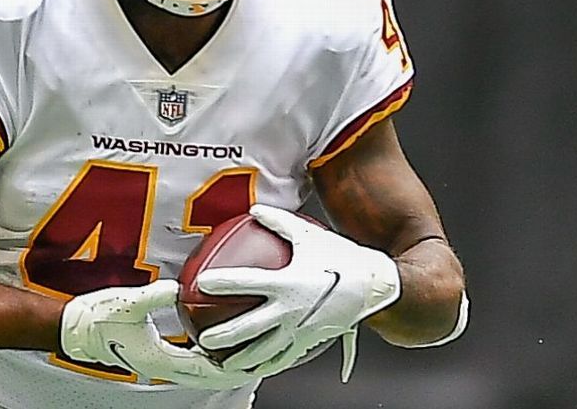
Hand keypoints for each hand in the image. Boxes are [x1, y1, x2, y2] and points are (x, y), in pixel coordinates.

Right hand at [59, 280, 254, 389]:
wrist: (75, 329)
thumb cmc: (97, 318)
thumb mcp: (127, 304)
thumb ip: (154, 297)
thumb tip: (177, 288)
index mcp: (160, 360)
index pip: (208, 371)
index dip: (235, 367)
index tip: (258, 358)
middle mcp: (164, 366)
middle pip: (213, 376)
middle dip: (240, 370)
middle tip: (266, 359)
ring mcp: (161, 362)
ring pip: (204, 371)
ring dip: (227, 365)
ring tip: (251, 353)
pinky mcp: (158, 354)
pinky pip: (192, 360)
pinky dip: (210, 356)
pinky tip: (218, 340)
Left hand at [196, 204, 399, 381]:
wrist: (376, 286)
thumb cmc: (341, 258)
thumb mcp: (309, 234)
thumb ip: (278, 221)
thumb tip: (254, 209)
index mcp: (288, 282)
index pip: (247, 282)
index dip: (222, 283)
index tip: (200, 284)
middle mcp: (291, 310)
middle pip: (249, 328)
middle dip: (223, 335)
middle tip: (202, 338)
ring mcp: (300, 330)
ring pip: (264, 351)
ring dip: (240, 358)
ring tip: (221, 362)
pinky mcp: (310, 342)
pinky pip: (284, 358)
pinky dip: (265, 365)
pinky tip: (251, 368)